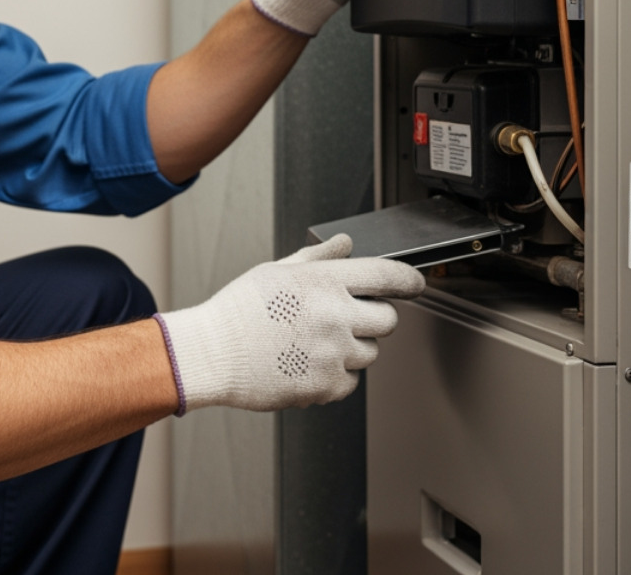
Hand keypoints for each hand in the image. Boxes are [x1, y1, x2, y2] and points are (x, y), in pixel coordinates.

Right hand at [155, 234, 423, 413]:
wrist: (213, 354)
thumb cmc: (240, 312)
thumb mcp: (278, 271)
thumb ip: (319, 258)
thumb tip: (345, 245)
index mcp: (324, 282)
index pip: (387, 276)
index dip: (409, 280)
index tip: (416, 285)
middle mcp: (335, 315)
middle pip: (388, 320)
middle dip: (374, 318)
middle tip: (348, 319)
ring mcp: (333, 353)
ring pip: (370, 352)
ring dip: (353, 348)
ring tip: (315, 343)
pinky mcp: (326, 385)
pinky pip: (351, 382)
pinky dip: (336, 376)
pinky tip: (308, 364)